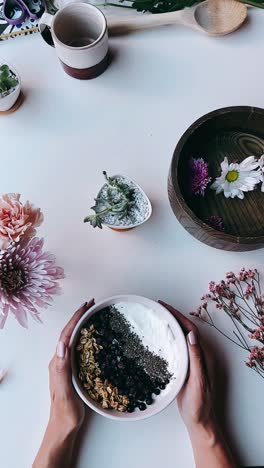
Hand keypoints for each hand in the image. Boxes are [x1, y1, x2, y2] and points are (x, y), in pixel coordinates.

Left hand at [48, 299, 94, 433]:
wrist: (63, 428)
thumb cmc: (65, 413)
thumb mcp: (64, 391)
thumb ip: (62, 368)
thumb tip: (61, 344)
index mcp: (58, 363)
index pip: (66, 335)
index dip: (76, 318)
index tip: (86, 306)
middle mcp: (60, 361)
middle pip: (69, 333)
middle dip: (79, 316)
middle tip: (91, 304)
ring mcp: (65, 366)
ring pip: (73, 338)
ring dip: (81, 324)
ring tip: (92, 314)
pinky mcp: (72, 370)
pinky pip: (78, 347)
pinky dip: (84, 336)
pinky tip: (93, 336)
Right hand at [159, 300, 212, 430]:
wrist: (199, 421)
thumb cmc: (200, 404)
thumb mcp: (198, 380)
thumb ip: (197, 358)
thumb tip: (192, 335)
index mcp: (202, 355)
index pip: (190, 329)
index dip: (178, 315)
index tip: (165, 306)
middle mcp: (196, 355)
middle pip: (184, 329)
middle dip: (172, 316)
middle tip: (157, 307)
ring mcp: (189, 361)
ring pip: (178, 338)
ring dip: (168, 326)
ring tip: (154, 317)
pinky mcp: (181, 368)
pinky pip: (173, 349)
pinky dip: (165, 340)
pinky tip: (155, 339)